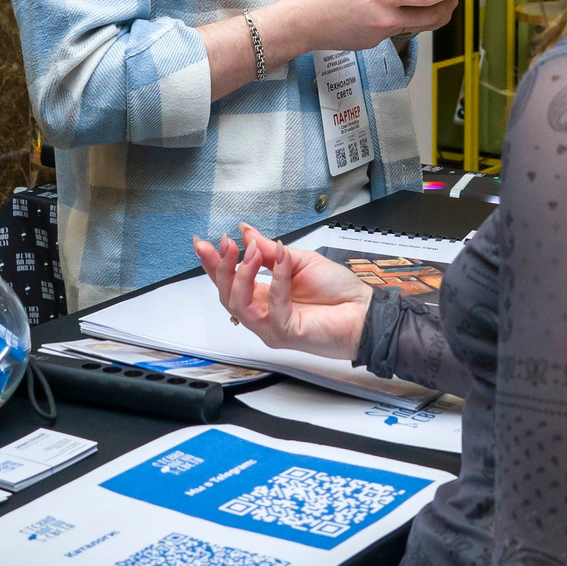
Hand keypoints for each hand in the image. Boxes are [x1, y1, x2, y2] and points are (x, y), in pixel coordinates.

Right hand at [192, 223, 369, 360]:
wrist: (364, 312)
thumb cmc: (338, 292)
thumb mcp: (298, 260)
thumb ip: (270, 251)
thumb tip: (246, 232)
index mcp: (264, 296)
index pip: (230, 282)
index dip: (212, 264)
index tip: (203, 243)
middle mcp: (263, 314)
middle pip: (226, 295)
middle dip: (221, 267)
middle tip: (225, 243)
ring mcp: (271, 327)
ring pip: (239, 305)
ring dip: (242, 274)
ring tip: (251, 252)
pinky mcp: (286, 333)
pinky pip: (272, 308)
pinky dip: (276, 281)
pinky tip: (282, 261)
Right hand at [265, 0, 463, 58]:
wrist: (302, 23)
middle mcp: (386, 18)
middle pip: (433, 16)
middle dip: (450, 3)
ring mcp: (381, 34)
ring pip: (418, 26)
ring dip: (433, 14)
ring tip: (436, 0)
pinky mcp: (374, 42)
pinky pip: (397, 29)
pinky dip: (405, 19)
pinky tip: (398, 8)